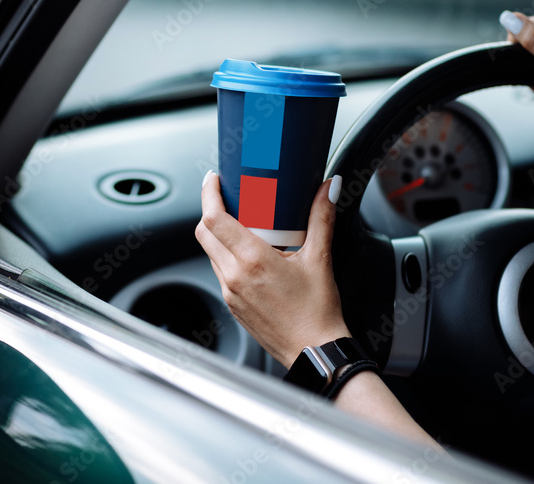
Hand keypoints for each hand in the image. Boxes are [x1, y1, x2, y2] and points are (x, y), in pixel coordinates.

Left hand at [195, 172, 349, 367]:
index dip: (209, 194)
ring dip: (218, 234)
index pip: (214, 218)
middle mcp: (234, 276)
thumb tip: (328, 188)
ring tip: (241, 222)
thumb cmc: (317, 313)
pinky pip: (219, 271)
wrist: (314, 353)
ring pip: (210, 252)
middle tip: (227, 196)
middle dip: (211, 210)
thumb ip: (322, 218)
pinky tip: (247, 252)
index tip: (214, 179)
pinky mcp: (232, 304)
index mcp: (252, 261)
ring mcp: (230, 292)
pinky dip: (226, 255)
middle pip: (204, 232)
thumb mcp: (320, 259)